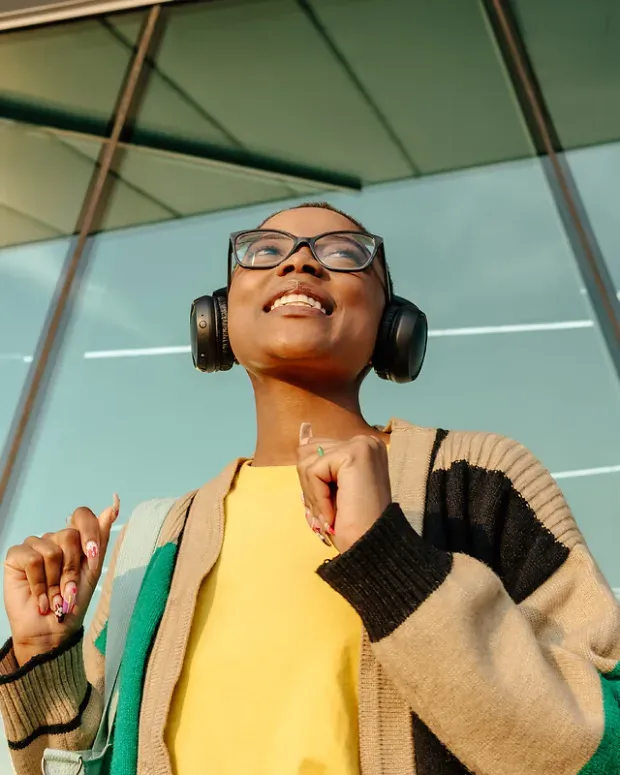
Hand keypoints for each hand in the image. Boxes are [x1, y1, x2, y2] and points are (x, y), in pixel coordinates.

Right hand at [3, 494, 119, 665]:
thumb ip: (100, 537)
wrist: (53, 630)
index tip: (92, 555)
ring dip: (55, 582)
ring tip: (53, 598)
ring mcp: (35, 545)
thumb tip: (114, 503)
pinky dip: (39, 584)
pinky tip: (40, 598)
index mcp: (75, 539)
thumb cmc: (73, 602)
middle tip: (69, 591)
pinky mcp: (16, 556)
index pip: (82, 515)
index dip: (89, 533)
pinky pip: (32, 559)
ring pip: (51, 550)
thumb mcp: (92, 570)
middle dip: (72, 569)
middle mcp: (54, 539)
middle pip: (69, 535)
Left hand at [297, 424, 390, 553]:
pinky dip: (318, 498)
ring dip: (313, 495)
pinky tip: (335, 513)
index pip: (314, 450)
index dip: (313, 482)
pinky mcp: (355, 453)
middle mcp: (365, 441)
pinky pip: (314, 471)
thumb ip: (318, 461)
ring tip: (333, 514)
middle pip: (307, 453)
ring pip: (307, 462)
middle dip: (311, 487)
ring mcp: (362, 444)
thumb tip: (302, 433)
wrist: (370, 547)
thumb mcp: (329, 488)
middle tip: (330, 512)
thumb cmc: (351, 524)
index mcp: (361, 448)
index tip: (330, 506)